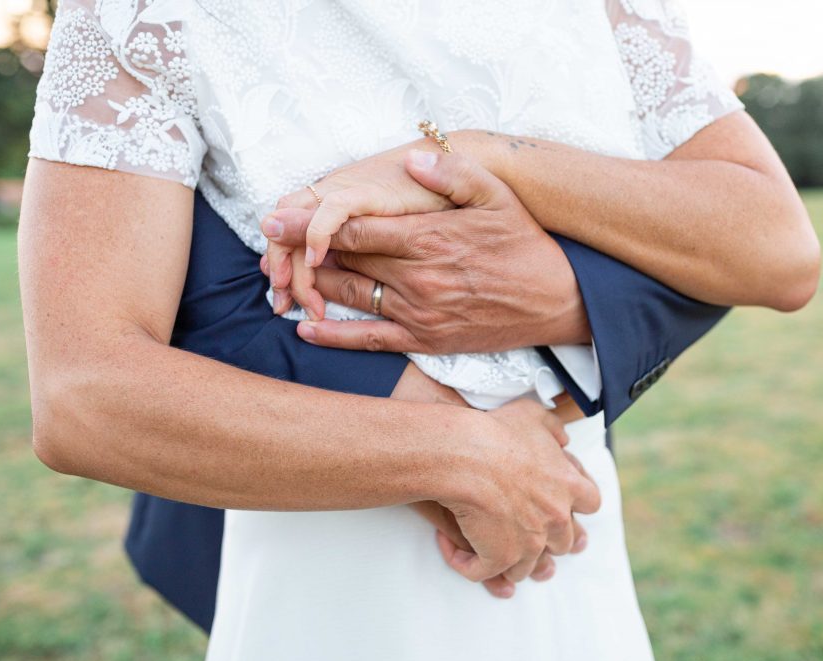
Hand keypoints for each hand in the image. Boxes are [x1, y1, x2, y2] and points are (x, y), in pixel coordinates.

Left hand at [265, 150, 590, 352]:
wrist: (556, 302)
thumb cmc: (525, 244)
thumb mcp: (497, 196)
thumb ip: (454, 174)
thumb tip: (413, 159)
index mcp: (427, 239)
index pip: (353, 230)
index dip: (308, 226)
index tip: (274, 220)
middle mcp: (416, 278)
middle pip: (343, 263)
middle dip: (299, 253)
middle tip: (265, 245)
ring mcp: (418, 313)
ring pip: (349, 297)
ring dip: (311, 288)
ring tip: (277, 278)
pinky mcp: (424, 340)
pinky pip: (369, 339)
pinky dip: (334, 335)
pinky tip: (306, 325)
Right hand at [439, 399, 600, 586]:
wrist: (465, 453)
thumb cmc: (495, 431)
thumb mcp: (531, 415)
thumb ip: (554, 426)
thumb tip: (564, 439)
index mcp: (569, 485)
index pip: (590, 504)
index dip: (576, 507)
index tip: (564, 508)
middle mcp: (556, 518)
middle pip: (563, 542)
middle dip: (547, 541)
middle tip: (527, 536)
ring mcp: (530, 542)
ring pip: (526, 566)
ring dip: (509, 561)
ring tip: (485, 549)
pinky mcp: (500, 557)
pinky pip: (483, 572)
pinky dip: (466, 564)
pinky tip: (450, 549)